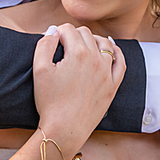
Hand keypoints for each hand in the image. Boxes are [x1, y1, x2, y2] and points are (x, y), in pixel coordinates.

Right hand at [33, 25, 124, 156]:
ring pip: (104, 43)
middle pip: (86, 34)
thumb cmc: (50, 102)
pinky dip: (116, 51)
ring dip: (92, 40)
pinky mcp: (113, 85)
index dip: (57, 32)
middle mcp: (96, 59)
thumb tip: (53, 30)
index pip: (68, 29)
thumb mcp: (39, 70)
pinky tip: (110, 48)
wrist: (65, 129)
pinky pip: (120, 61)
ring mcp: (107, 72)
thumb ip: (44, 44)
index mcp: (77, 53)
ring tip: (82, 46)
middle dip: (73, 35)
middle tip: (63, 46)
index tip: (52, 41)